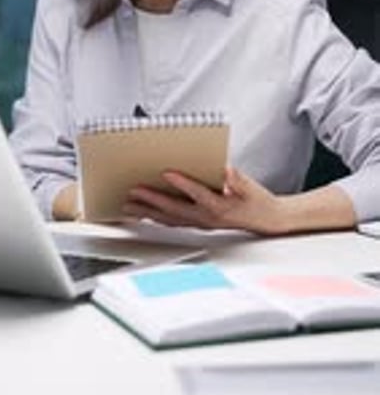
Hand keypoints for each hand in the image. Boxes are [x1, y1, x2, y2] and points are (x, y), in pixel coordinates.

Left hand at [122, 166, 286, 234]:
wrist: (265, 220)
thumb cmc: (256, 200)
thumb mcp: (251, 187)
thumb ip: (237, 180)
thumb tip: (226, 173)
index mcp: (220, 206)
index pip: (198, 194)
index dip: (182, 184)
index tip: (167, 172)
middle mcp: (207, 217)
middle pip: (176, 209)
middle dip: (153, 200)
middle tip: (134, 191)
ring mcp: (200, 222)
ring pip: (170, 219)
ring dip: (148, 212)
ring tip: (128, 205)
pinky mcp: (197, 223)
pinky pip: (172, 222)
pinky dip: (155, 217)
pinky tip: (142, 213)